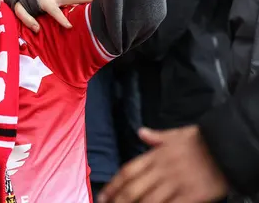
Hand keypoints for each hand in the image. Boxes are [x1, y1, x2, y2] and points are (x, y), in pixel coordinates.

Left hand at [15, 0, 92, 31]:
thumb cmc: (22, 4)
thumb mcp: (19, 10)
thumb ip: (27, 19)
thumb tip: (37, 29)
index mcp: (44, 2)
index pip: (55, 11)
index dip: (61, 19)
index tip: (69, 26)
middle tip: (94, 1)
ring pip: (73, 0)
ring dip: (84, 2)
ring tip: (97, 5)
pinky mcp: (60, 2)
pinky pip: (71, 3)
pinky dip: (80, 5)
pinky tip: (88, 11)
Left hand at [98, 126, 228, 202]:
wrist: (226, 146)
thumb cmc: (200, 140)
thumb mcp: (175, 135)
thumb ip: (155, 137)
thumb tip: (141, 132)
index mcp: (155, 156)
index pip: (127, 172)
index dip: (113, 186)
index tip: (103, 196)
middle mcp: (161, 170)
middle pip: (133, 189)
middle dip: (119, 201)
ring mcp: (175, 184)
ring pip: (148, 200)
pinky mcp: (191, 195)